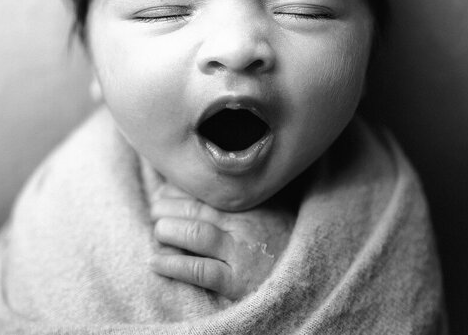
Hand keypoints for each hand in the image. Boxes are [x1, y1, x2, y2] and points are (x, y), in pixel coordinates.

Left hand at [148, 185, 294, 300]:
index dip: (181, 188)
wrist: (313, 282)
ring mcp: (241, 252)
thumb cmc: (289, 245)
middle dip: (167, 206)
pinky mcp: (238, 281)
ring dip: (168, 229)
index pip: (208, 189)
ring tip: (158, 230)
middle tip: (154, 209)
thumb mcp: (277, 211)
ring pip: (195, 231)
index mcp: (253, 203)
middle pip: (196, 206)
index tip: (166, 189)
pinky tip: (156, 262)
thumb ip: (251, 197)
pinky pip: (200, 270)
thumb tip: (212, 185)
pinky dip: (174, 265)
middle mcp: (245, 222)